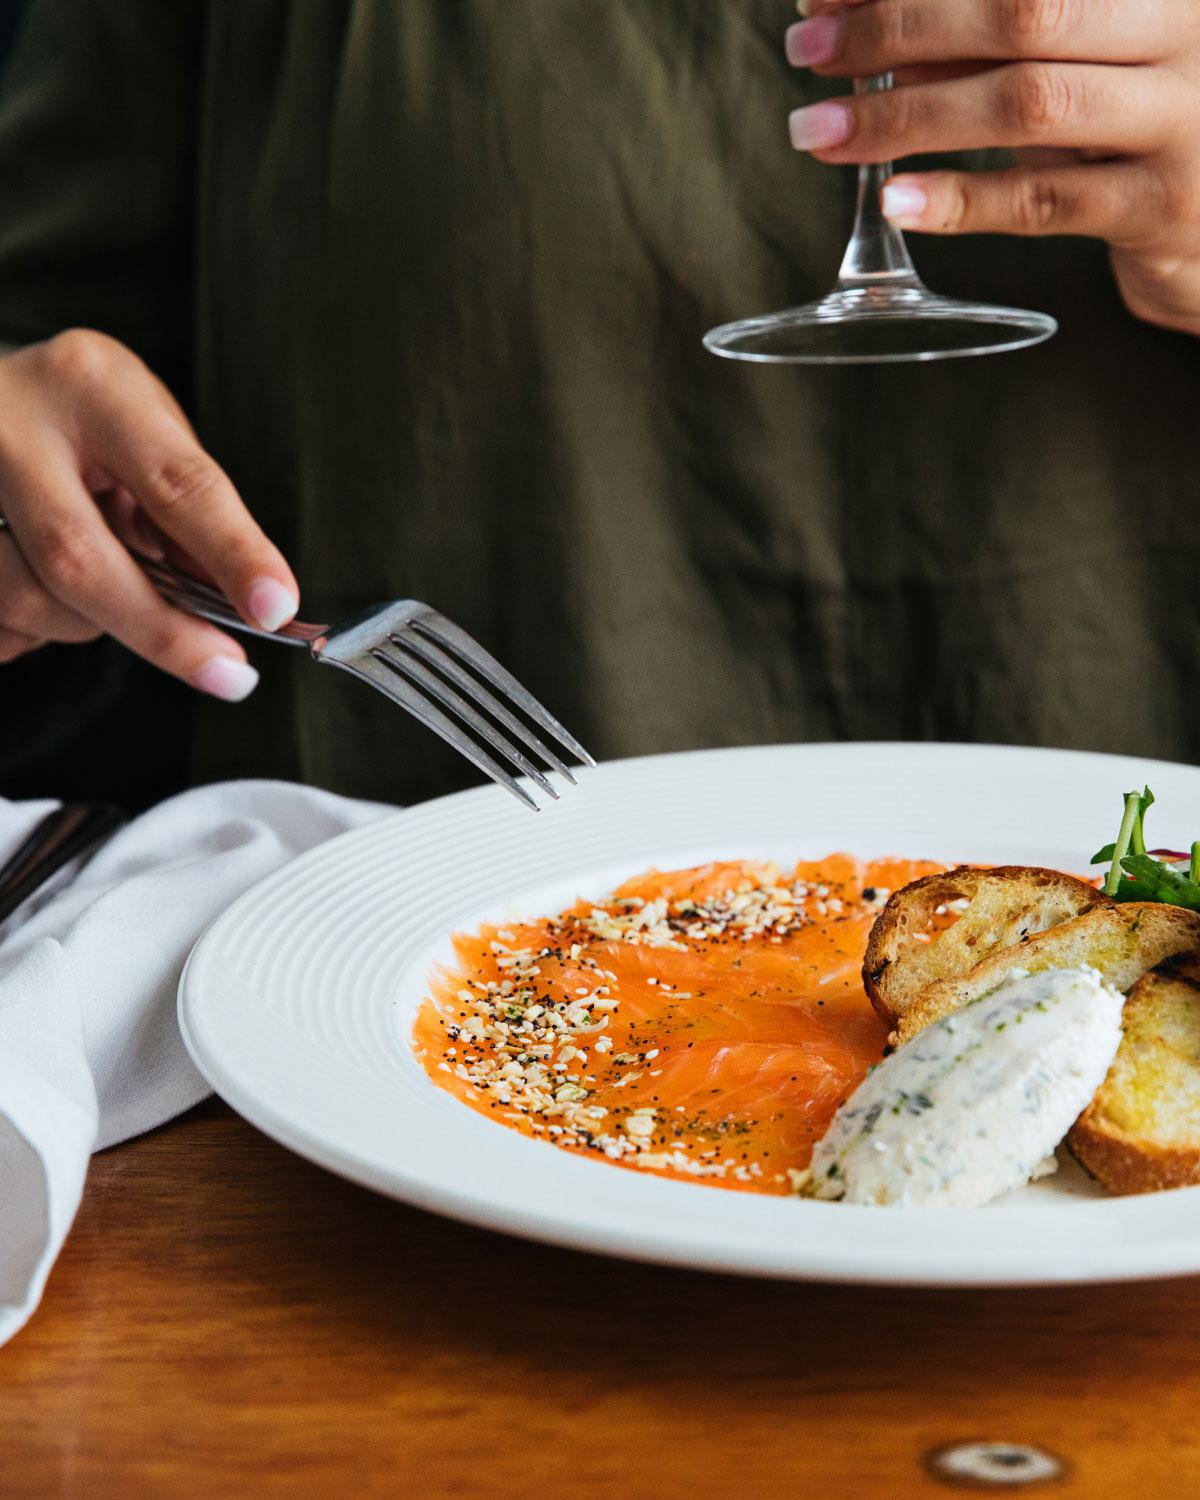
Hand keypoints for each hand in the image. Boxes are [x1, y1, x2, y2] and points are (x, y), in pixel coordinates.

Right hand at [0, 329, 298, 698]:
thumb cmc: (76, 419)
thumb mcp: (143, 432)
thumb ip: (186, 510)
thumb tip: (244, 600)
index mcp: (89, 385)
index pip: (176, 482)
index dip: (232, 553)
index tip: (275, 609)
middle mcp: (10, 423)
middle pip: (82, 559)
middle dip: (163, 632)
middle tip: (227, 672)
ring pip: (30, 598)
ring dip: (87, 623)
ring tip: (107, 591)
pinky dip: (37, 627)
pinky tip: (50, 592)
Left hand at [785, 0, 1199, 335]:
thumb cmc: (1143, 121)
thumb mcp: (1081, 59)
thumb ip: (994, 35)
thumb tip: (863, 16)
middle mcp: (1180, 25)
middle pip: (1022, 9)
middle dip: (898, 24)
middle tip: (806, 45)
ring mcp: (1179, 115)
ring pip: (1025, 103)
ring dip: (906, 116)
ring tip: (818, 133)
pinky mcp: (1161, 205)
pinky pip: (1046, 202)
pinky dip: (963, 199)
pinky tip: (895, 200)